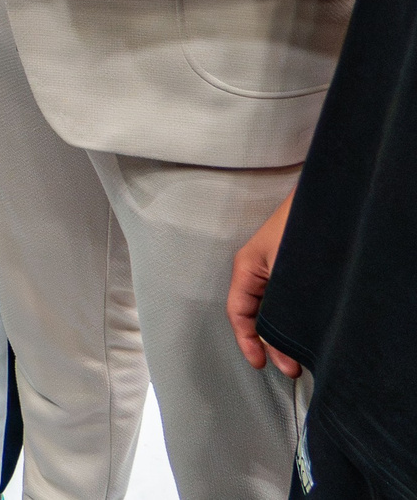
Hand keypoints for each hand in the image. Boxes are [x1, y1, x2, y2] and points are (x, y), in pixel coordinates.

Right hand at [227, 192, 299, 375]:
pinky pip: (289, 302)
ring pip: (274, 310)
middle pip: (257, 316)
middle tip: (290, 367)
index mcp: (247, 268)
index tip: (260, 362)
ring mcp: (278, 270)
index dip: (247, 341)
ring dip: (285, 334)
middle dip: (272, 344)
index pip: (239, 313)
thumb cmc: (304, 226)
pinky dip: (295, 320)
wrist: (330, 201)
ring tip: (301, 354)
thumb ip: (281, 305)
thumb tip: (283, 337)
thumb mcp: (286, 271)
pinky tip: (308, 330)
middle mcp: (260, 270)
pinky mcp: (297, 270)